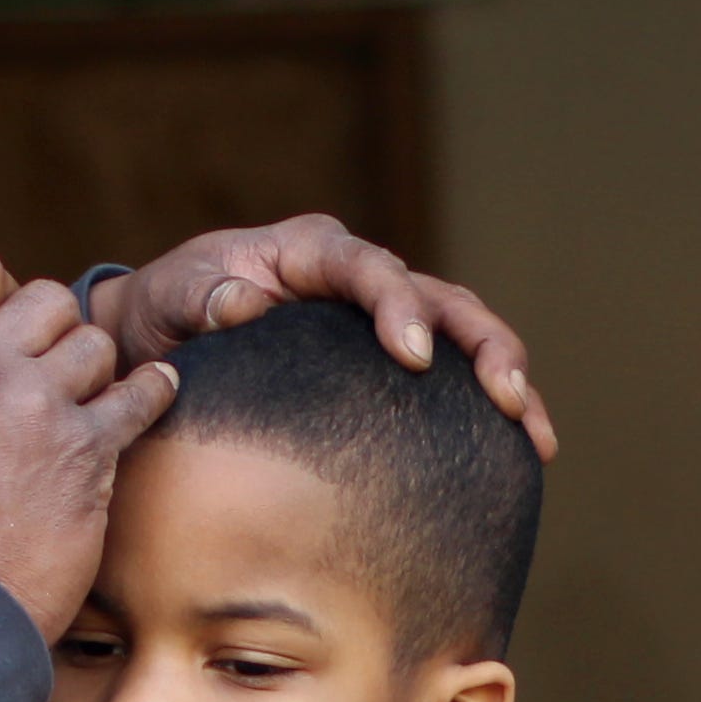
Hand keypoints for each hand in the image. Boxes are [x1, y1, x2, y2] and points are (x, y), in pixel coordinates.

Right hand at [0, 247, 181, 636]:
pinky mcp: (88, 451)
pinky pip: (139, 395)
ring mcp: (40, 406)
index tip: (6, 313)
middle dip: (53, 325)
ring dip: (94, 367)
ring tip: (90, 393)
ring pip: (93, 343)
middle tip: (53, 360)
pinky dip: (153, 389)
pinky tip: (158, 386)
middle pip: (45, 298)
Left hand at [99, 218, 555, 460]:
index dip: (398, 304)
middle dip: (483, 345)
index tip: (413, 355)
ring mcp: (380, 316)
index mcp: (308, 251)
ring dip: (506, 378)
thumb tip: (246, 302)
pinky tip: (522, 449)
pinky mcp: (390, 360)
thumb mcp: (172, 299)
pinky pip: (451, 376)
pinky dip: (487, 409)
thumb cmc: (167, 312)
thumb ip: (203, 297)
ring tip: (537, 436)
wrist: (163, 333)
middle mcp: (357, 276)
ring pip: (462, 333)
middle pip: (442, 297)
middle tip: (509, 398)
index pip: (367, 266)